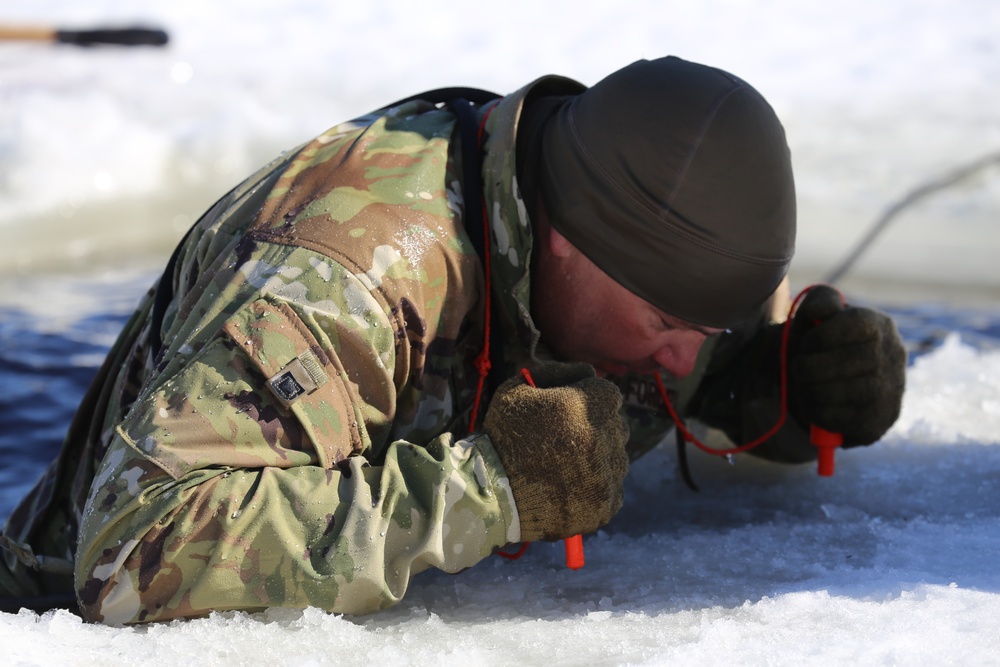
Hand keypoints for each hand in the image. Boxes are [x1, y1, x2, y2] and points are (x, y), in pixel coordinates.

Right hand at [483, 362, 629, 540]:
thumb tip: (589, 371)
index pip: (608, 393)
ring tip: (564, 466)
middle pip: (615, 425)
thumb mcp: (518, 389)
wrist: (493, 494)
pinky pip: (612, 488)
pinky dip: (596, 487)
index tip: (568, 413)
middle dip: (595, 427)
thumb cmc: (503, 435)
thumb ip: (556, 372)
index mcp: (587, 405)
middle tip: (564, 440)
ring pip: (616, 457)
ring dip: (598, 457)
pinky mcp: (607, 504)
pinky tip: (570, 487)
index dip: (587, 400)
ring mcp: (609, 474)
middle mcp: (605, 437)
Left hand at [788, 285, 906, 446]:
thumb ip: (820, 301)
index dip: (821, 336)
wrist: (829, 386)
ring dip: (809, 390)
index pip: (855, 324)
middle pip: (846, 362)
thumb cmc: (820, 345)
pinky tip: (812, 404)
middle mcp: (893, 356)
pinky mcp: (879, 421)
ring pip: (842, 393)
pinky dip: (815, 412)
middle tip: (798, 368)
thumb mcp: (816, 317)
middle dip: (809, 367)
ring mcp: (891, 391)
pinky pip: (839, 419)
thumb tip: (818, 310)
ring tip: (803, 386)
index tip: (806, 343)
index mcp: (879, 325)